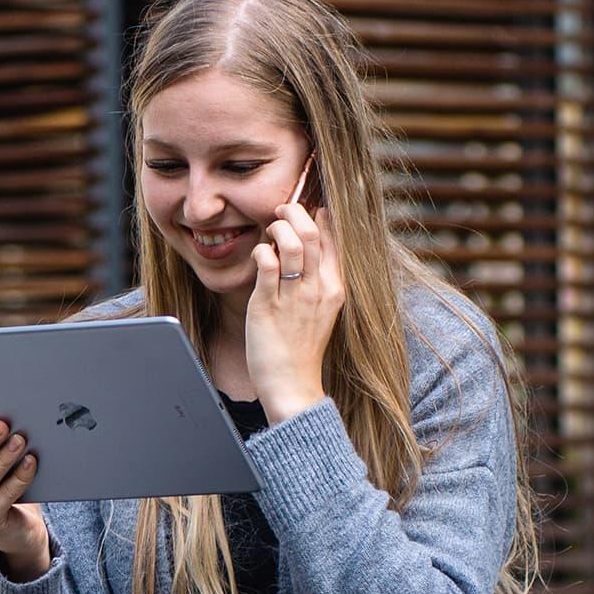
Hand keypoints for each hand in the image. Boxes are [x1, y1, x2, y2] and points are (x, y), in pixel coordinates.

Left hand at [248, 201, 344, 423]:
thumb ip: (318, 278)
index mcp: (335, 288)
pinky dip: (261, 251)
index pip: (333, 241)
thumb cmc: (302, 347)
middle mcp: (318, 289)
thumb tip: (311, 244)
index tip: (309, 208)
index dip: (320, 217)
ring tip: (269, 229)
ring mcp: (294, 297)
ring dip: (277, 228)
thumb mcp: (322, 310)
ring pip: (291, 244)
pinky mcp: (268, 305)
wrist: (293, 385)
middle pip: (311, 235)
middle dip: (295, 213)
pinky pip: (266, 265)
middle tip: (281, 210)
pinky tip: (259, 253)